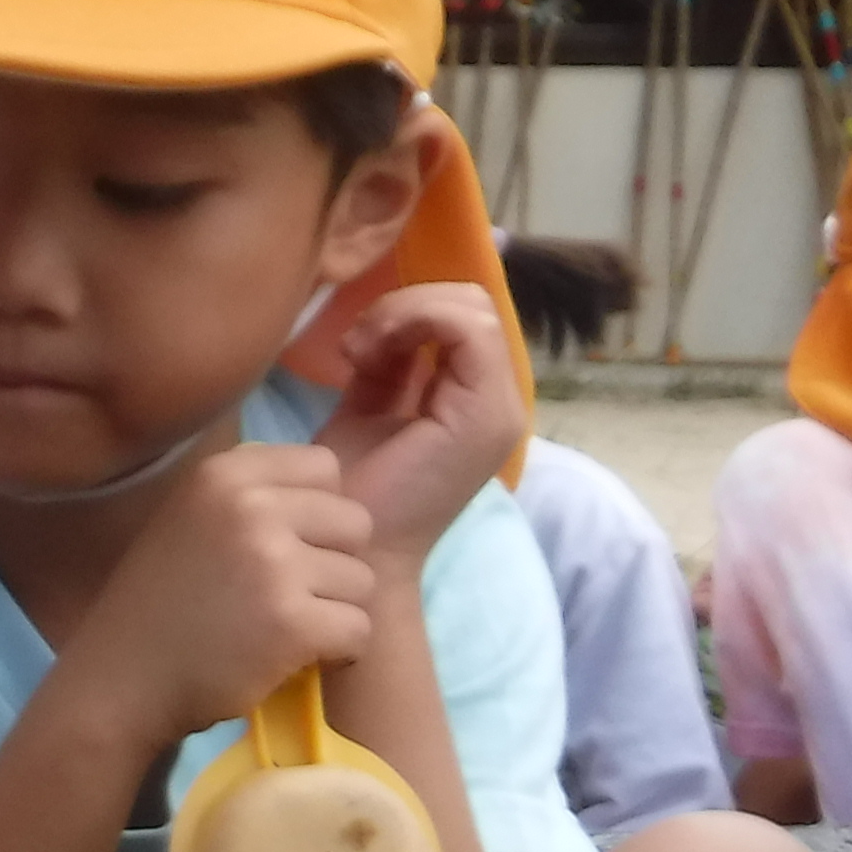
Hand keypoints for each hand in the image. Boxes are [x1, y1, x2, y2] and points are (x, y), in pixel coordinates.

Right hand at [69, 441, 374, 745]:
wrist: (119, 685)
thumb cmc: (159, 606)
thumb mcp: (190, 519)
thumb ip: (251, 494)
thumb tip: (332, 483)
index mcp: (225, 474)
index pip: (325, 468)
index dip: (318, 514)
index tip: (282, 550)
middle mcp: (250, 507)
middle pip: (355, 523)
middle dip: (333, 565)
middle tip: (287, 599)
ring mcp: (272, 564)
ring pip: (362, 580)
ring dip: (335, 612)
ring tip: (285, 632)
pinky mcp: (291, 623)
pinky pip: (359, 630)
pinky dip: (338, 653)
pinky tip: (297, 660)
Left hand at [308, 280, 524, 569]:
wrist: (352, 548)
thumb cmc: (352, 491)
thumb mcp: (367, 408)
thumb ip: (388, 364)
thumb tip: (383, 322)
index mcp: (473, 397)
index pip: (462, 315)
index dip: (407, 309)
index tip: (354, 344)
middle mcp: (497, 401)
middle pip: (471, 303)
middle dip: (405, 306)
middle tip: (356, 345)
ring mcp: (499, 409)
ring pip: (472, 308)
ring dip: (404, 313)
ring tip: (358, 352)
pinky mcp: (487, 415)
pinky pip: (468, 329)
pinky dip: (413, 322)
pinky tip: (366, 354)